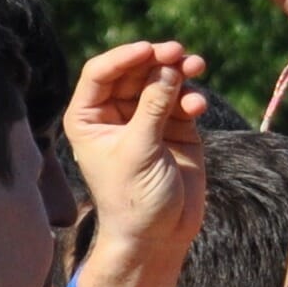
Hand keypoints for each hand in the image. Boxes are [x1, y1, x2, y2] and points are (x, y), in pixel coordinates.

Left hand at [61, 40, 210, 286]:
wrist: (158, 236)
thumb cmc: (133, 198)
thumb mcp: (139, 150)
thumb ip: (153, 106)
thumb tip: (168, 66)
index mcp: (89, 117)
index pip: (101, 72)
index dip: (124, 57)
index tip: (149, 50)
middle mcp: (116, 113)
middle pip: (135, 71)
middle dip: (156, 60)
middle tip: (178, 53)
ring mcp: (146, 119)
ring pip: (161, 80)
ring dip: (178, 72)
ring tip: (196, 66)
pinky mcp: (175, 128)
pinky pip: (183, 100)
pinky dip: (191, 98)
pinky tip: (198, 106)